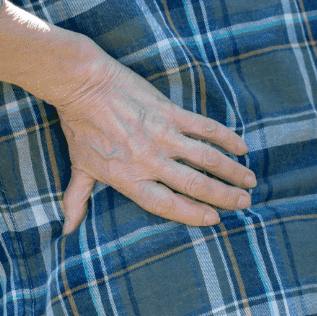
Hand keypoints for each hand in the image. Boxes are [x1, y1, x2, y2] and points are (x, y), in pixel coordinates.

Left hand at [51, 54, 255, 234]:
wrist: (83, 85)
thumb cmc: (80, 127)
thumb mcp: (79, 167)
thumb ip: (77, 200)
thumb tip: (66, 230)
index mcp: (129, 179)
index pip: (168, 205)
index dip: (194, 214)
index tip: (215, 219)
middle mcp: (150, 161)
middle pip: (196, 185)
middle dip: (224, 197)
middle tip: (244, 203)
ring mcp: (163, 135)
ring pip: (207, 159)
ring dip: (232, 172)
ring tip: (250, 182)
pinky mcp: (170, 112)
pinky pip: (205, 128)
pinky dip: (226, 139)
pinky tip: (242, 148)